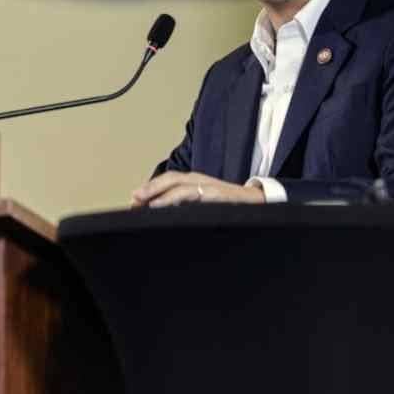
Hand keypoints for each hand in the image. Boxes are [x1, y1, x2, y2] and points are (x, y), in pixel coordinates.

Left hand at [131, 172, 264, 207]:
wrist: (259, 204)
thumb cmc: (229, 205)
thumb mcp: (204, 202)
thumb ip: (185, 204)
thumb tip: (161, 214)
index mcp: (195, 181)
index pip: (169, 180)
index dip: (151, 188)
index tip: (134, 200)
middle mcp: (201, 180)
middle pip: (172, 178)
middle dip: (151, 187)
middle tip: (134, 198)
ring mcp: (210, 187)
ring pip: (182, 186)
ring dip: (162, 194)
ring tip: (146, 203)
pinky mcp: (219, 196)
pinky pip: (197, 196)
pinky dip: (182, 200)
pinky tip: (172, 208)